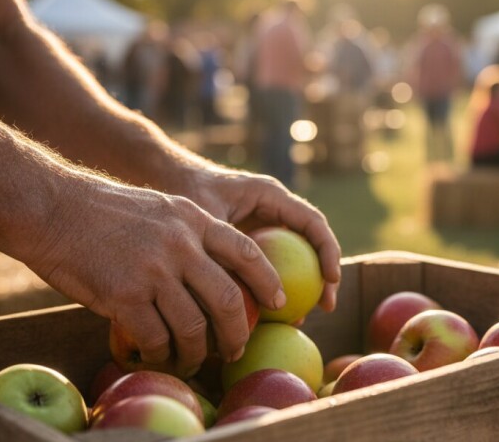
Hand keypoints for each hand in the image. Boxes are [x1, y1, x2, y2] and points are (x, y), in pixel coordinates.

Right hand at [21, 178, 284, 376]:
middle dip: (238, 331)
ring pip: (193, 326)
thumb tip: (216, 274)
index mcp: (193, 219)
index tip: (278, 301)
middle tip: (236, 348)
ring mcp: (154, 270)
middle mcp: (180, 244)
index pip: (246, 252)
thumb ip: (189, 235)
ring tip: (193, 360)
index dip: (267, 281)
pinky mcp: (125, 296)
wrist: (53, 208)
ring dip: (197, 352)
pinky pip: (156, 338)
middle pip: (226, 298)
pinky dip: (161, 354)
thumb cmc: (103, 211)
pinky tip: (157, 356)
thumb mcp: (160, 208)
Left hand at [179, 167, 341, 311]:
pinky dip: (273, 289)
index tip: (331, 278)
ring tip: (300, 319)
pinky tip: (268, 318)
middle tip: (327, 306)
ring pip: (295, 258)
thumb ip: (223, 243)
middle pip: (311, 243)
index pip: (312, 221)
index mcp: (270, 196)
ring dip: (302, 286)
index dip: (327, 249)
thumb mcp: (205, 216)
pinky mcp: (252, 243)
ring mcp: (265, 227)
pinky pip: (272, 266)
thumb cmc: (185, 190)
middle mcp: (274, 210)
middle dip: (324, 274)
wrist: (167, 180)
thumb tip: (238, 284)